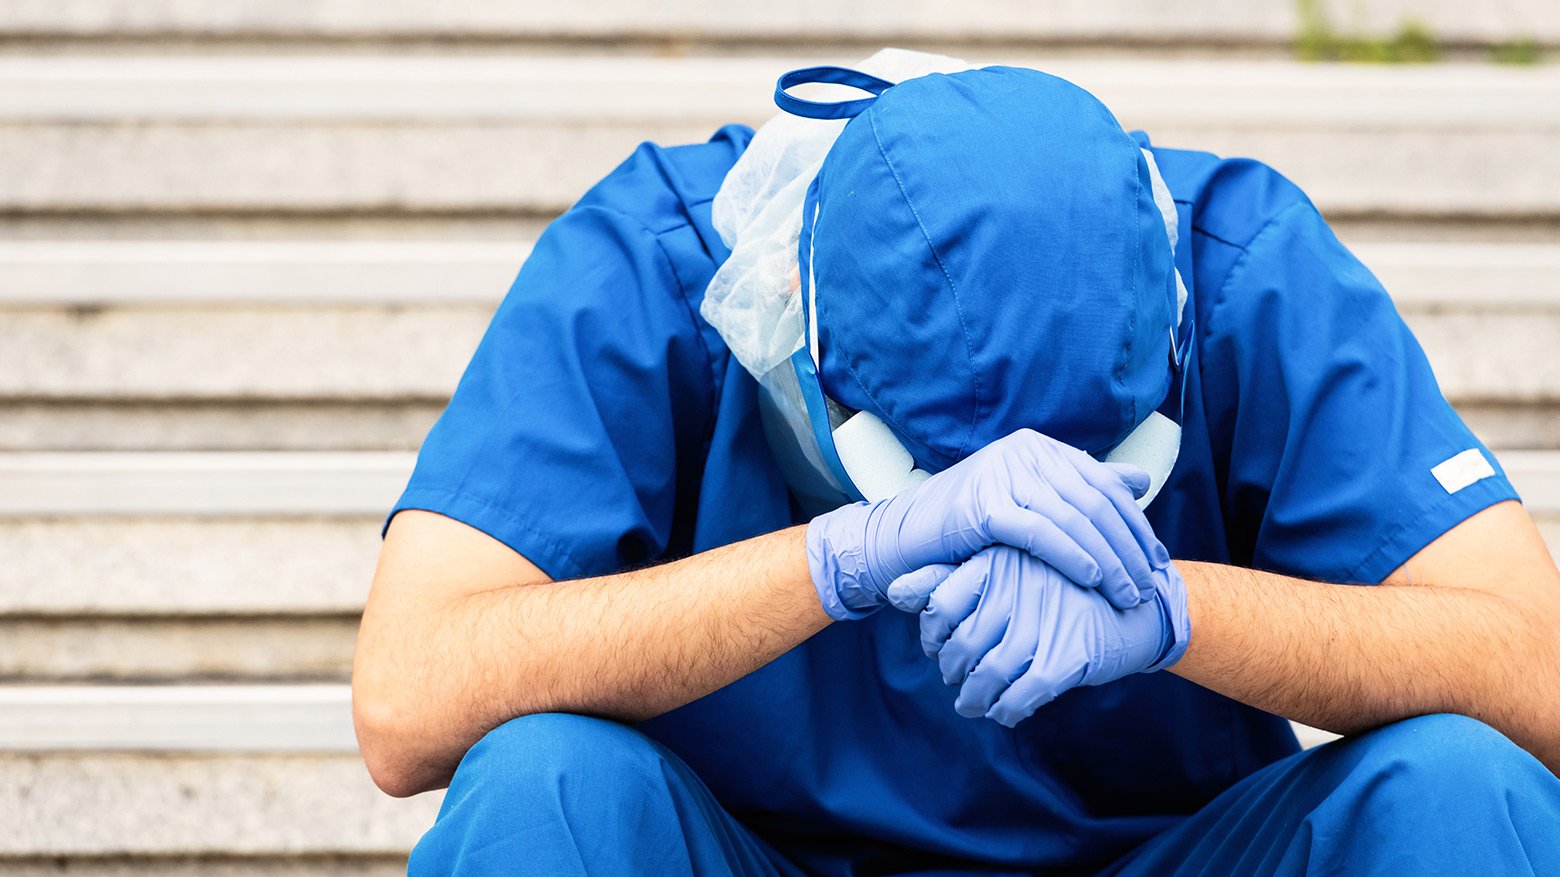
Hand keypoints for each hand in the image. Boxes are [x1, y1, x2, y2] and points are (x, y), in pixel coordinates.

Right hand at [805, 428, 1165, 619]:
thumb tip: (1138, 481)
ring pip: (1074, 517)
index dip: (1134, 525)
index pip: (1103, 485)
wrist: (904, 540)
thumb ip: (1081, 489)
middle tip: (1148, 586)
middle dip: (1128, 547)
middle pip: (1094, 501)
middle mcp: (1023, 452)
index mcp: (1038, 448)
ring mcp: (1002, 474)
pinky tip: (1092, 579)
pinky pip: (1040, 531)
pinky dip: (1072, 555)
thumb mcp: (1029, 502)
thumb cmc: (968, 529)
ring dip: (1108, 559)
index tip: (1156, 562)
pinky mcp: (983, 504)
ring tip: (1127, 593)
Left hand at [902, 546, 1189, 725]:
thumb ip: (946, 578)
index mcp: (998, 561)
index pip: (939, 605)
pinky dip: (1007, 710)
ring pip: (988, 676)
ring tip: (974, 703)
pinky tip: (1005, 710)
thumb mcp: (1005, 569)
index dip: (933, 635)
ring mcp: (1042, 623)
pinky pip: (1021, 696)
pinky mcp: (1068, 656)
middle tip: (958, 679)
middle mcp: (1016, 588)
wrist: (1136, 603)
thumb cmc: (1060, 586)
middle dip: (954, 673)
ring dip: (975, 699)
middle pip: (961, 647)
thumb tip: (892, 591)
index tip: (941, 648)